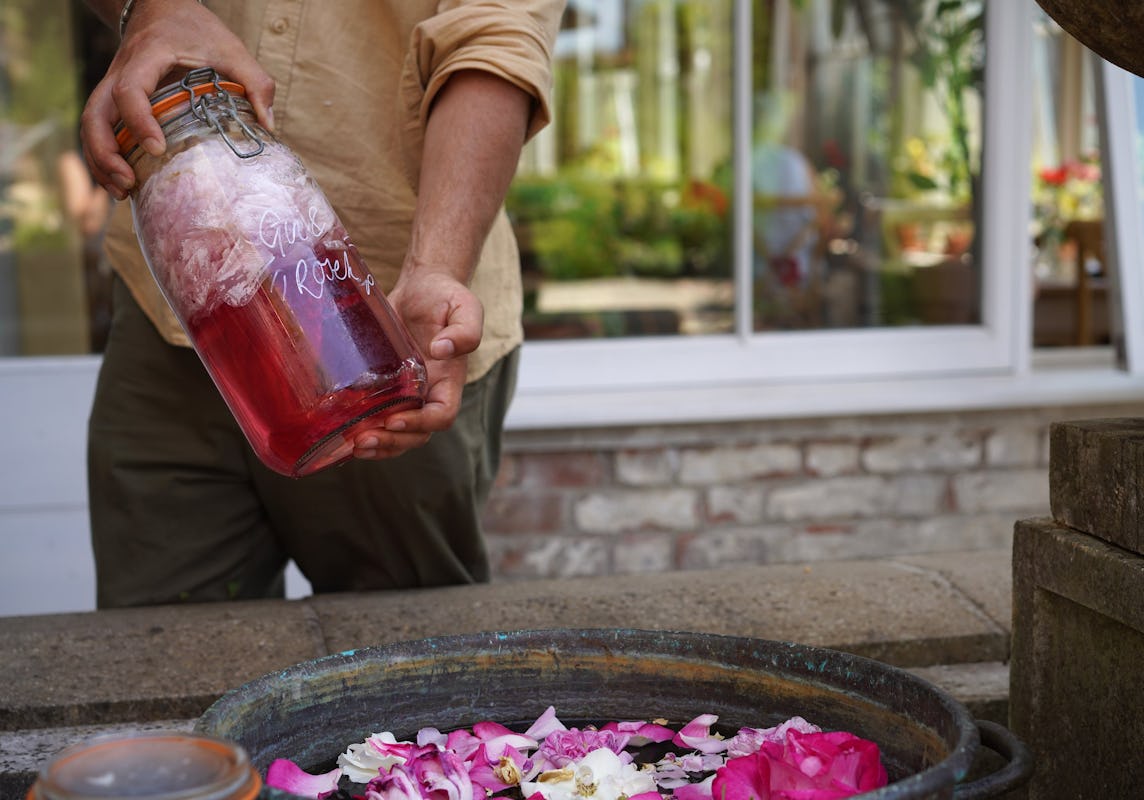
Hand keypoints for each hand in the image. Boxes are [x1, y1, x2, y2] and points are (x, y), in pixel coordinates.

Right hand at [80, 0, 274, 198]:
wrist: (159, 6)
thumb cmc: (195, 27)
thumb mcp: (231, 47)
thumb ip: (255, 81)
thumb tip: (269, 126)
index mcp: (147, 57)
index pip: (130, 89)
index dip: (138, 120)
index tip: (157, 148)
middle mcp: (120, 71)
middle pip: (94, 114)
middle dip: (105, 153)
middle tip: (129, 184)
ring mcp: (112, 85)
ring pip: (90, 124)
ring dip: (100, 160)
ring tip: (122, 191)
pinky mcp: (113, 97)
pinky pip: (98, 127)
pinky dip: (104, 155)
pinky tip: (123, 180)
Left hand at [350, 269, 483, 459]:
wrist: (422, 286)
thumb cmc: (445, 296)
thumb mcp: (464, 307)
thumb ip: (464, 330)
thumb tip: (441, 350)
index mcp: (450, 380)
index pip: (442, 415)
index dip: (419, 423)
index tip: (393, 417)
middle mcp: (430, 393)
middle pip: (417, 433)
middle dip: (392, 441)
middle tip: (363, 439)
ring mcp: (408, 393)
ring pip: (398, 433)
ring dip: (379, 444)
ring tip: (354, 443)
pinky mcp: (387, 386)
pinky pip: (379, 418)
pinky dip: (366, 430)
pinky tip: (345, 434)